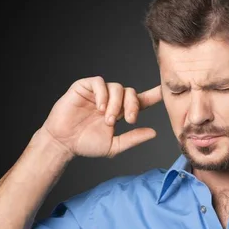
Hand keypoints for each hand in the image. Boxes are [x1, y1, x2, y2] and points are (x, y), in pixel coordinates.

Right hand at [41, 76, 161, 157]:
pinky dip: (103, 94)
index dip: (153, 95)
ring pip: (116, 87)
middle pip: (131, 92)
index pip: (140, 100)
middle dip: (133, 105)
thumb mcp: (114, 145)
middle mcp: (111, 99)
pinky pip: (99, 82)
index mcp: (120, 111)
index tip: (165, 91)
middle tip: (129, 119)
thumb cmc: (86, 143)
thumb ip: (133, 138)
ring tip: (108, 120)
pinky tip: (101, 107)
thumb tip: (154, 133)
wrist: (63, 143)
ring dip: (116, 104)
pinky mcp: (84, 87)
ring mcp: (98, 92)